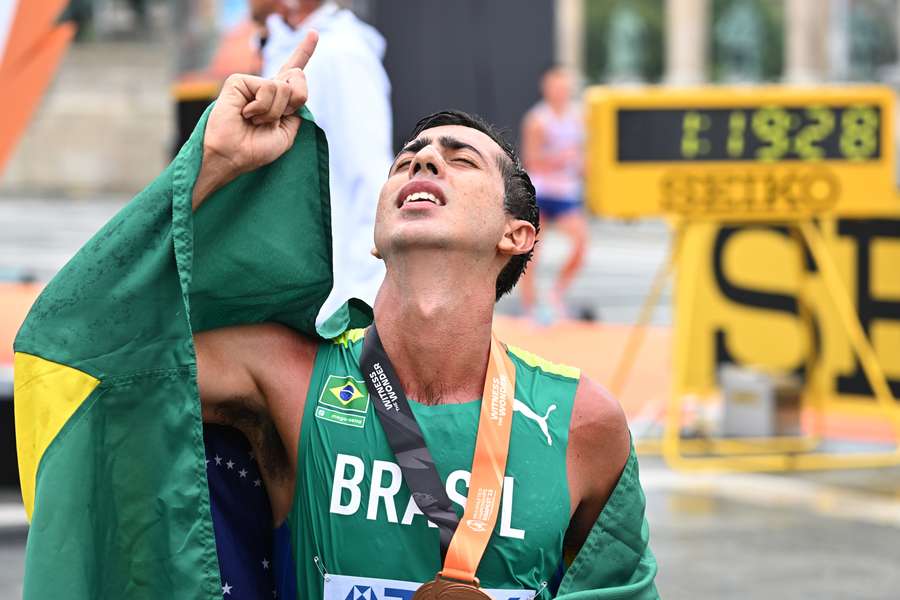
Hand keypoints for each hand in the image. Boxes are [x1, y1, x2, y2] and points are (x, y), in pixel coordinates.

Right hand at [192, 30, 317, 207]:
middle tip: (275, 119)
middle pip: (297, 78)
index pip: (293, 73)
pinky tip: (246, 114)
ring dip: (274, 112)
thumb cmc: (255, 149)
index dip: (304, 52)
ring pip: (284, 87)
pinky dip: (262, 108)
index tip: (313, 33)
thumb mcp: (286, 134)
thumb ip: (296, 111)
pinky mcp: (239, 81)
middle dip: (294, 102)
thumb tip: (292, 85)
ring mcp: (252, 83)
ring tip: (255, 121)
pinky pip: (268, 88)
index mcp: (278, 99)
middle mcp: (266, 88)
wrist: (233, 157)